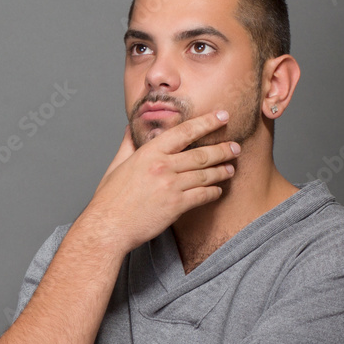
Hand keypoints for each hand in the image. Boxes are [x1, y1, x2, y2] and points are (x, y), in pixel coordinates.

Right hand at [81, 112, 240, 254]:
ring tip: (230, 168)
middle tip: (235, 146)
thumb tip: (131, 128)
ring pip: (205, 175)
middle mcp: (162, 167)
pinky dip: (213, 192)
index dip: (207, 122)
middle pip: (201, 154)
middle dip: (222, 149)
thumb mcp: (116, 166)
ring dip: (221, 171)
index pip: (184, 132)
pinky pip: (202, 196)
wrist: (108, 227)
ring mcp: (170, 186)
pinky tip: (218, 190)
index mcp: (149, 153)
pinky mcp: (176, 206)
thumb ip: (128, 145)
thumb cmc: (109, 199)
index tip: (222, 116)